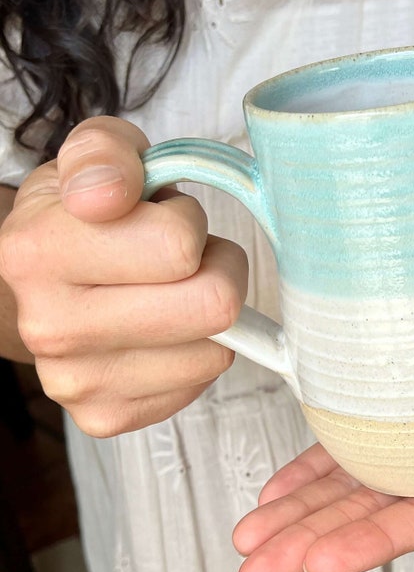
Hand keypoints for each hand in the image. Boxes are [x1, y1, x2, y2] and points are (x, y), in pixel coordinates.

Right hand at [0, 117, 247, 434]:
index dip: (188, 223)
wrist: (42, 282)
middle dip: (217, 269)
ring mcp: (75, 381)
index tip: (163, 218)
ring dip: (208, 315)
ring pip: (215, 350)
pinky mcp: (104, 417)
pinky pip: (199, 384)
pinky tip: (162, 330)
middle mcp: (50, 325)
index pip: (178, 246)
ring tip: (170, 291)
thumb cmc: (82, 215)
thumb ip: (107, 154)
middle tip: (188, 258)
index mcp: (38, 250)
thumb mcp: (95, 158)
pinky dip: (195, 352)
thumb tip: (108, 193)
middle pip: (212, 306)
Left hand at [233, 294, 413, 571]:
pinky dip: (304, 476)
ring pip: (349, 492)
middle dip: (314, 545)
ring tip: (247, 544)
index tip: (320, 564)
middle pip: (374, 516)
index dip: (374, 542)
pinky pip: (343, 456)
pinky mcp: (393, 418)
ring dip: (298, 519)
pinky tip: (268, 498)